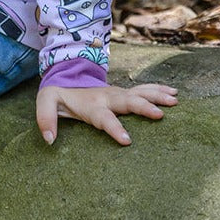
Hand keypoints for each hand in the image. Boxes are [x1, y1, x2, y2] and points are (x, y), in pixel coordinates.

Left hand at [35, 82, 177, 145]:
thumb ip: (45, 120)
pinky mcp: (124, 93)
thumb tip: (49, 140)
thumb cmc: (57, 96)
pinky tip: (174, 93)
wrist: (66, 78)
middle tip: (160, 115)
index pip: (103, 118)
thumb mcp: (44, 103)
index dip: (114, 128)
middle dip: (143, 107)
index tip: (127, 141)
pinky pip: (143, 90)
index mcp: (91, 105)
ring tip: (175, 101)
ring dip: (156, 96)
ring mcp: (117, 94)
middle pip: (127, 102)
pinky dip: (158, 90)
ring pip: (139, 93)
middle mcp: (107, 98)